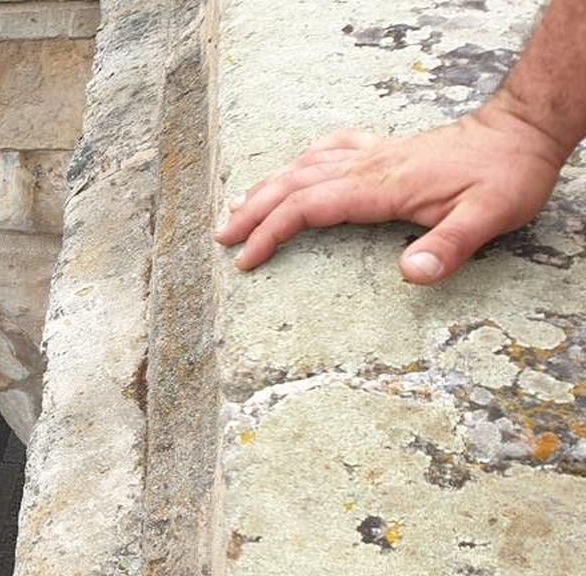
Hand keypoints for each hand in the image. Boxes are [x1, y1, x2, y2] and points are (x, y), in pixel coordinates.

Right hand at [215, 104, 568, 283]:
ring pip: (303, 167)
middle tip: (222, 237)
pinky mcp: (383, 150)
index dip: (271, 233)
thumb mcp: (489, 217)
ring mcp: (373, 155)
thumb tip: (411, 276)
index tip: (247, 258)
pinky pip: (328, 151)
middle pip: (293, 185)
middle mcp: (368, 166)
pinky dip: (300, 163)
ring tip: (236, 208)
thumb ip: (449, 247)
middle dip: (252, 212)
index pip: (308, 207)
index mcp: (380, 186)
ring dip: (266, 188)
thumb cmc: (505, 176)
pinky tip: (290, 171)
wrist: (521, 132)